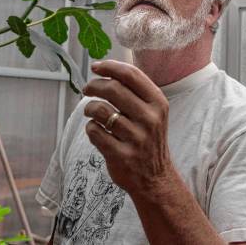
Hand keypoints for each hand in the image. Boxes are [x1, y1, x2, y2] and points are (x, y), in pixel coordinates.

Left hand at [83, 59, 171, 195]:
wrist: (156, 178)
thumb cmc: (147, 135)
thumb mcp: (152, 110)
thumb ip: (133, 89)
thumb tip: (103, 68)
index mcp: (158, 103)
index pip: (131, 75)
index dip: (109, 67)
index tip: (95, 66)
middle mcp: (150, 119)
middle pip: (113, 89)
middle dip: (94, 85)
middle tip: (87, 88)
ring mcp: (137, 138)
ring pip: (101, 110)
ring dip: (89, 108)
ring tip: (90, 111)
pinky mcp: (122, 156)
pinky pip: (95, 132)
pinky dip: (90, 128)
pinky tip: (96, 130)